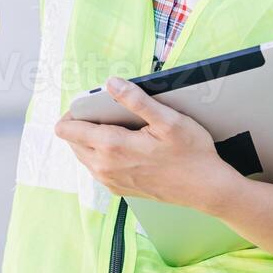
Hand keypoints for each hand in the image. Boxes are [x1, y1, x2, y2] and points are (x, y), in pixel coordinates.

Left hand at [53, 77, 235, 206]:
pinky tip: (126, 146)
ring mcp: (110, 181)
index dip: (73, 112)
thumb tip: (112, 83)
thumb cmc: (191, 154)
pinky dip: (103, 154)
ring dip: (92, 140)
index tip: (89, 104)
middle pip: (71, 141)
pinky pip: (97, 167)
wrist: (205, 188)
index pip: (66, 130)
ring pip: (83, 155)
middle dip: (83, 124)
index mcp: (112, 147)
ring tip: (119, 128)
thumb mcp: (168, 120)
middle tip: (109, 114)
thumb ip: (136, 100)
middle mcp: (104, 167)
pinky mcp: (118, 188)